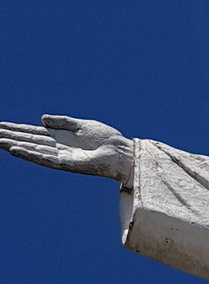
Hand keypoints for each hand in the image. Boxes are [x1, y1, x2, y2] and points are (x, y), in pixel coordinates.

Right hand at [0, 115, 133, 184]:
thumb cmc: (106, 139)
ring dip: (13, 145)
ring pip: (31, 150)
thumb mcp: (82, 125)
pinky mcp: (66, 164)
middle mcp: (57, 147)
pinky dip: (29, 155)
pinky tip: (15, 150)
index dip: (16, 129)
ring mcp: (60, 156)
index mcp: (60, 136)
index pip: (32, 132)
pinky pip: (43, 159)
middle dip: (9, 136)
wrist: (122, 151)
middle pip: (27, 140)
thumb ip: (62, 122)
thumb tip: (41, 119)